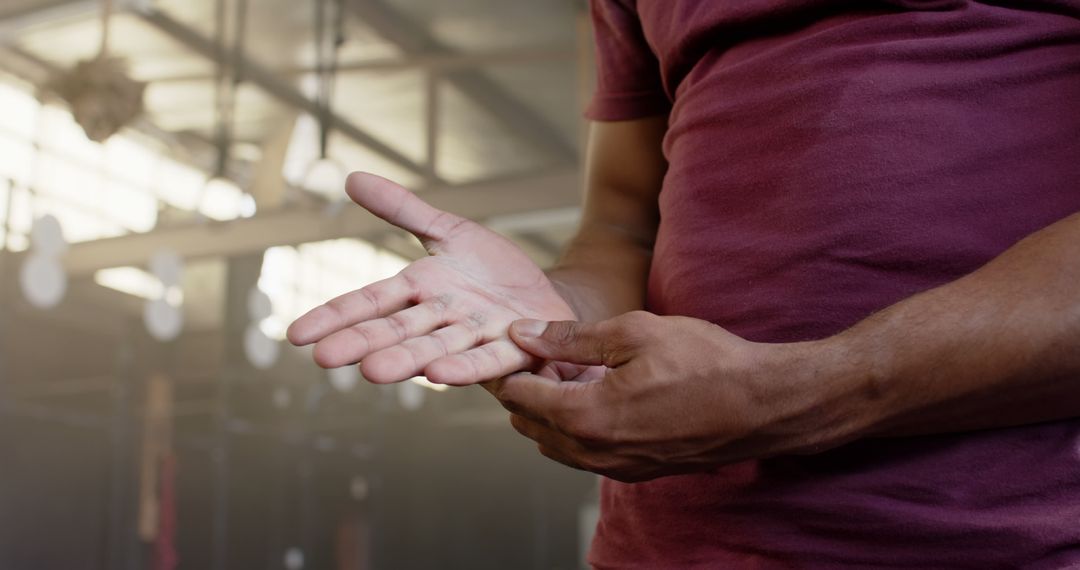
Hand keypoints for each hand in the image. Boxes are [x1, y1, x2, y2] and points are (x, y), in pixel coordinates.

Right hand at [287, 172, 579, 384]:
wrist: (546, 297)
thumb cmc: (492, 272)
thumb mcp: (448, 232)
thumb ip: (402, 210)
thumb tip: (350, 178)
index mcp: (419, 291)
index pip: (371, 302)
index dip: (335, 317)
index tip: (296, 334)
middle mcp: (441, 318)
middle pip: (396, 330)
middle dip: (362, 343)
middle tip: (325, 358)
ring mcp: (476, 335)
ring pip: (435, 347)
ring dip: (406, 359)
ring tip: (375, 371)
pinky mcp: (514, 347)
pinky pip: (487, 359)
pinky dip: (465, 366)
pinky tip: (440, 374)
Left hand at [492, 312, 860, 481]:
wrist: (762, 405)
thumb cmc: (705, 363)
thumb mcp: (634, 333)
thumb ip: (570, 338)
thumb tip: (524, 334)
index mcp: (586, 417)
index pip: (519, 398)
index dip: (511, 367)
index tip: (516, 343)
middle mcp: (594, 453)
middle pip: (529, 425)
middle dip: (527, 389)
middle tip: (544, 353)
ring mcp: (616, 468)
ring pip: (555, 444)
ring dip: (551, 409)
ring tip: (571, 371)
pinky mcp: (636, 471)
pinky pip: (585, 453)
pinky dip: (576, 426)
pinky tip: (598, 393)